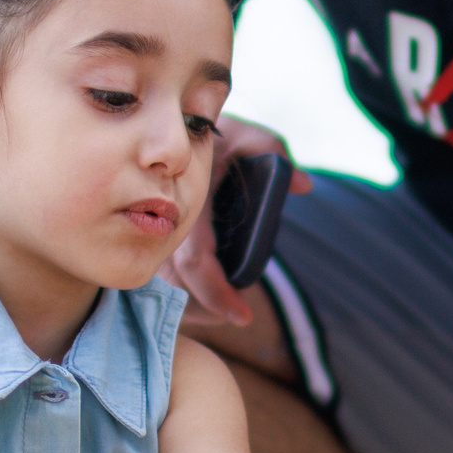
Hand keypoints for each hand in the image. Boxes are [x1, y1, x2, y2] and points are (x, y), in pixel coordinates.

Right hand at [162, 115, 312, 327]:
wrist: (172, 135)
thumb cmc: (212, 138)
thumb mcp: (244, 136)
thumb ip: (273, 150)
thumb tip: (303, 185)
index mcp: (186, 205)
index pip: (194, 262)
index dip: (216, 294)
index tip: (244, 317)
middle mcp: (162, 227)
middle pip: (178, 287)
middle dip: (207, 307)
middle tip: (237, 311)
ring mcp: (151, 238)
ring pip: (165, 289)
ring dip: (193, 303)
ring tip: (224, 305)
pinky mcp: (149, 246)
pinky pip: (159, 284)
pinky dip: (181, 296)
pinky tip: (204, 298)